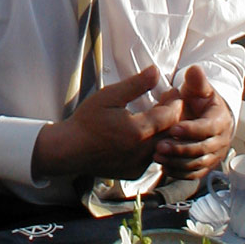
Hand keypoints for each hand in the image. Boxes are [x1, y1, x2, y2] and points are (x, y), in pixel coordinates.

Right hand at [32, 66, 182, 180]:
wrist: (70, 149)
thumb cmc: (87, 121)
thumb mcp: (110, 96)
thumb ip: (136, 84)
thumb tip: (156, 72)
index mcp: (138, 130)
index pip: (171, 116)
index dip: (175, 102)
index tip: (173, 92)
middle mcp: (143, 151)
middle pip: (171, 132)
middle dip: (172, 115)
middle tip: (167, 101)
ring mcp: (139, 164)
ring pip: (163, 146)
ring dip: (163, 131)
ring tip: (157, 115)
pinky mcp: (134, 172)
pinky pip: (151, 157)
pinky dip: (152, 144)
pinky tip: (142, 133)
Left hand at [154, 65, 233, 178]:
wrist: (205, 116)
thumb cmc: (199, 99)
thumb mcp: (198, 88)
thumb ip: (196, 81)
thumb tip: (195, 69)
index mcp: (220, 121)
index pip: (207, 128)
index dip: (191, 130)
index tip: (173, 128)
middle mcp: (219, 141)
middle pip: (201, 150)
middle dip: (180, 149)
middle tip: (160, 146)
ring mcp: (212, 156)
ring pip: (196, 164)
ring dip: (177, 162)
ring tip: (157, 156)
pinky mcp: (203, 166)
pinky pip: (193, 174)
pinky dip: (179, 173)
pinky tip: (163, 167)